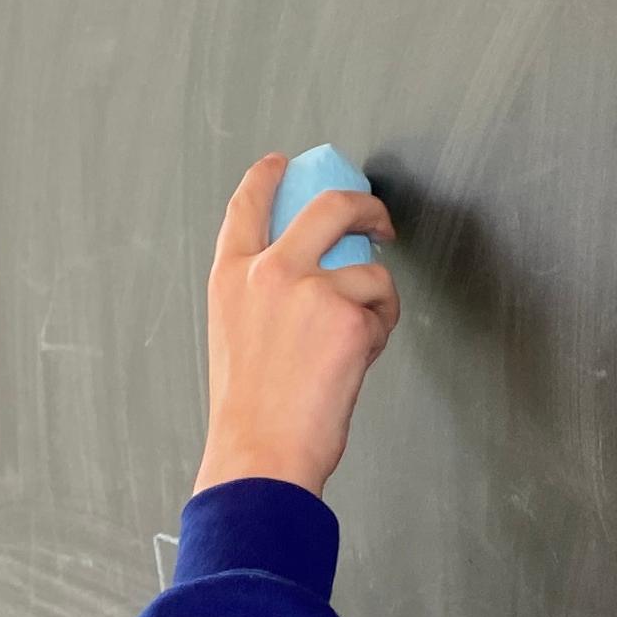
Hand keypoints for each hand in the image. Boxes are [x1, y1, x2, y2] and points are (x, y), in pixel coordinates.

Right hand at [196, 154, 399, 493]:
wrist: (261, 453)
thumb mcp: (236, 333)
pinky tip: (353, 363)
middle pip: (329, 205)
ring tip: (352, 345)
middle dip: (365, 206)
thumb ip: (264, 294)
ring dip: (376, 304)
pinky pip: (384, 309)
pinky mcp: (349, 314)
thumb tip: (316, 271)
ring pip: (371, 272)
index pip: (247, 207)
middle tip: (379, 222)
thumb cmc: (251, 410)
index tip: (282, 164)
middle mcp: (268, 270)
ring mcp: (310, 288)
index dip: (267, 178)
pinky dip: (380, 333)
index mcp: (231, 276)